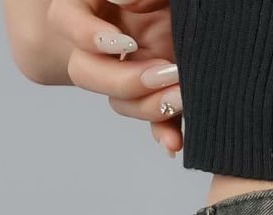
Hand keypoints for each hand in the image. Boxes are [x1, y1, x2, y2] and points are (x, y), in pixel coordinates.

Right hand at [45, 0, 182, 154]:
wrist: (207, 8)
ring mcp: (132, 68)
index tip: (126, 43)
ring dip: (150, 106)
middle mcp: (107, 41)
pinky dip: (165, 132)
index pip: (66, 21)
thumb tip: (118, 0)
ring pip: (121, 102)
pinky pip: (155, 119)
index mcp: (93, 4)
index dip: (88, 37)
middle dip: (123, 81)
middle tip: (163, 73)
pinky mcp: (159, 91)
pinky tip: (173, 143)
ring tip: (183, 97)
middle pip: (86, 72)